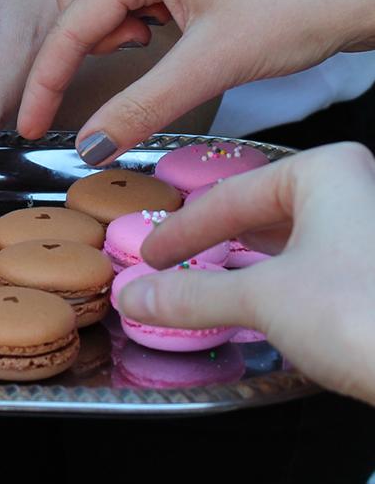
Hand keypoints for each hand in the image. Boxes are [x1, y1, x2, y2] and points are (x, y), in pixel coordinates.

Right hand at [17, 0, 374, 162]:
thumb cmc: (300, 6)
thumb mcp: (213, 65)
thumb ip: (142, 106)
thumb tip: (90, 146)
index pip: (69, 23)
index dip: (46, 80)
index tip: (31, 126)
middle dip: (82, 34)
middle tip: (134, 54)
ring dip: (105, 22)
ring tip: (151, 43)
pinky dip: (132, 16)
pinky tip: (168, 32)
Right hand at [117, 143, 374, 405]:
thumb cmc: (360, 313)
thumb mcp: (261, 300)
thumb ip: (190, 295)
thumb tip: (131, 297)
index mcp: (326, 170)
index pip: (230, 196)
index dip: (181, 230)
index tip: (148, 256)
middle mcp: (358, 186)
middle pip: (265, 211)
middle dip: (219, 242)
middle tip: (177, 265)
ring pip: (298, 238)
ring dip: (253, 265)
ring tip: (216, 286)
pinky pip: (325, 264)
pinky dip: (289, 283)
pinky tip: (274, 308)